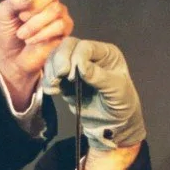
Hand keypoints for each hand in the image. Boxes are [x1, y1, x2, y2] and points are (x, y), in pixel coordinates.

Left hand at [0, 0, 80, 108]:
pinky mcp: (64, 30)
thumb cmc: (8, 32)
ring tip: (25, 33)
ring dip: (34, 24)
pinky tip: (34, 40)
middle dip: (35, 5)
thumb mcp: (3, 13)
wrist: (13, 58)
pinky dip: (41, 34)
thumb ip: (13, 1)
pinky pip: (58, 26)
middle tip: (23, 18)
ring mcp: (59, 14)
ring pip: (55, 10)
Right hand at [41, 38, 145, 156]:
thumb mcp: (117, 89)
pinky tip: (52, 90)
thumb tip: (80, 67)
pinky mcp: (65, 80)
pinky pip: (51, 74)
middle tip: (59, 75)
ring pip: (56, 58)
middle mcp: (89, 55)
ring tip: (54, 85)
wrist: (113, 123)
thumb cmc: (122, 103)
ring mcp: (75, 67)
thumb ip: (99, 76)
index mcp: (106, 53)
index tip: (75, 76)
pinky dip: (47, 81)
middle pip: (67, 46)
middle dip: (59, 59)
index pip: (86, 47)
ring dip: (51, 70)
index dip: (77, 57)